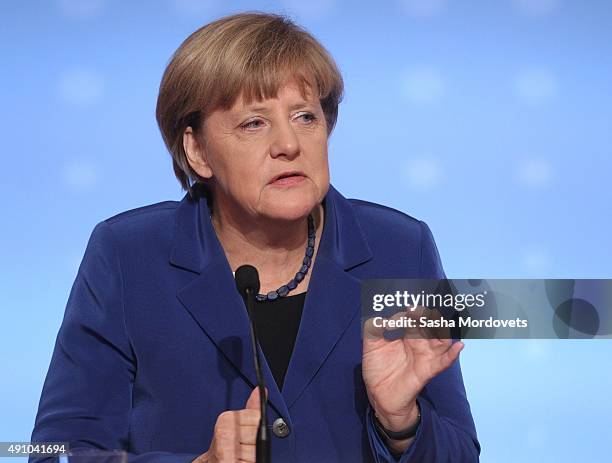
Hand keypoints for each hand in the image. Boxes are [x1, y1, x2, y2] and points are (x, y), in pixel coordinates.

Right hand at [193, 387, 263, 462]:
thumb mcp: (236, 424)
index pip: (258, 418)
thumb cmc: (225, 447)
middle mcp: (224, 434)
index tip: (245, 435)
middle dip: (255, 444)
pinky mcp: (226, 462)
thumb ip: (251, 409)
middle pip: (259, 435)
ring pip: (256, 452)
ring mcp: (224, 450)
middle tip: (243, 447)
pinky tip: (240, 461)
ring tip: (241, 457)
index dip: (256, 428)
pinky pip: (250, 462)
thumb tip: (260, 391)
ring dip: (252, 457)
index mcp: (226, 420)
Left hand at [362, 307, 463, 430]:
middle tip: (418, 308)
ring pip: (442, 340)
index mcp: (407, 333)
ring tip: (440, 321)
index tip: (404, 307)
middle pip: (431, 325)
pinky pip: (443, 362)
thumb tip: (380, 319)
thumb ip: (373, 329)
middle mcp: (419, 342)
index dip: (411, 311)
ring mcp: (425, 355)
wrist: (379, 394)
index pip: (414, 317)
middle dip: (427, 315)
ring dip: (442, 330)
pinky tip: (458, 346)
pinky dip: (452, 355)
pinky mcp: (427, 370)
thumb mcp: (371, 345)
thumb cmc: (378, 367)